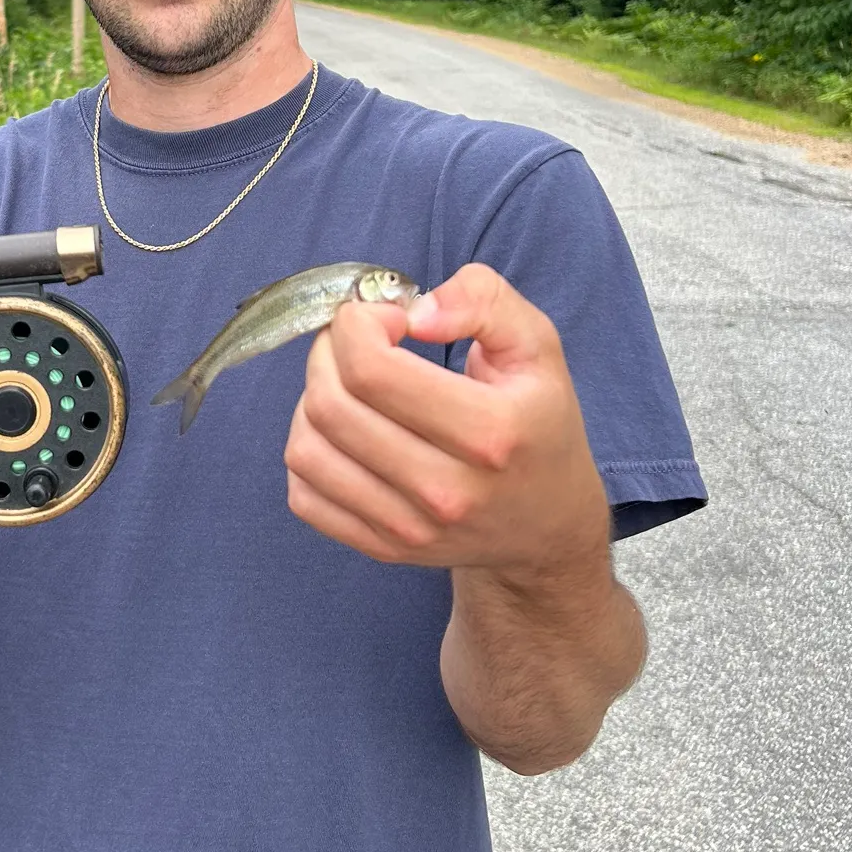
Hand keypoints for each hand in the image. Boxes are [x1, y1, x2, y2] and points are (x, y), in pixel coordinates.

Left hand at [284, 263, 609, 580]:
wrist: (548, 523)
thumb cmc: (538, 424)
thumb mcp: (537, 346)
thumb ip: (484, 302)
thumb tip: (416, 312)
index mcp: (490, 432)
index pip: (372, 370)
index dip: (357, 326)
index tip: (383, 318)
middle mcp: (446, 490)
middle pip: (330, 405)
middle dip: (328, 353)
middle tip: (355, 342)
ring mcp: (409, 528)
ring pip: (306, 450)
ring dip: (310, 400)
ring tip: (345, 385)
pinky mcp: (381, 548)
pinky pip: (303, 495)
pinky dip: (308, 451)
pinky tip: (341, 431)